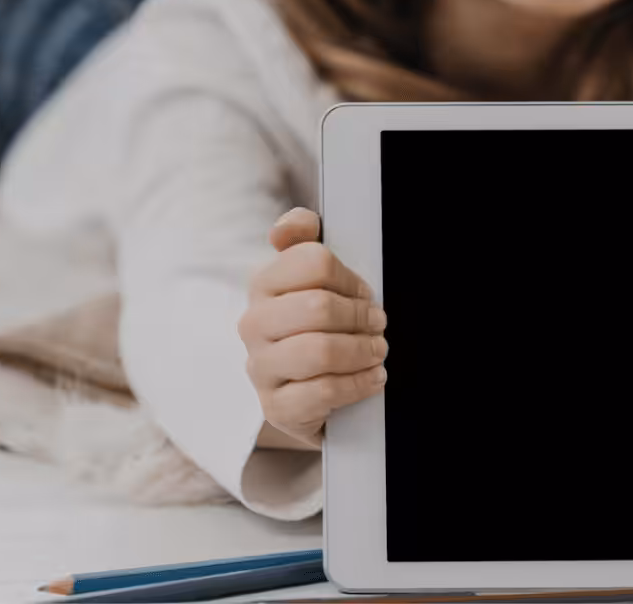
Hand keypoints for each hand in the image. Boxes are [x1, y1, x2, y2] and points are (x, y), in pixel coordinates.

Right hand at [238, 207, 388, 449]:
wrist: (308, 392)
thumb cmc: (317, 328)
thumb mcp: (316, 282)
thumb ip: (304, 239)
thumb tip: (288, 226)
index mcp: (263, 283)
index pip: (313, 261)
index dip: (351, 279)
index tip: (365, 294)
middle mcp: (254, 323)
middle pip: (318, 306)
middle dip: (361, 317)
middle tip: (379, 326)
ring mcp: (261, 367)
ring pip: (320, 351)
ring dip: (362, 351)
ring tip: (378, 352)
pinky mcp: (275, 406)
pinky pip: (322, 391)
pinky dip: (357, 384)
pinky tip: (371, 379)